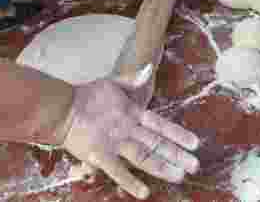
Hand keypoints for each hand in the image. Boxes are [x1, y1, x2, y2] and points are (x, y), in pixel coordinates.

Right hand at [60, 75, 200, 198]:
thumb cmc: (87, 96)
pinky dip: (130, 182)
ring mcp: (115, 142)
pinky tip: (144, 192)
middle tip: (196, 166)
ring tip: (180, 177)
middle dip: (177, 154)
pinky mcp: (100, 155)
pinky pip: (117, 171)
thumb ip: (133, 80)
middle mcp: (128, 128)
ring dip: (162, 167)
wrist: (63, 108)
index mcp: (132, 112)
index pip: (161, 124)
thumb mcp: (113, 83)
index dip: (179, 134)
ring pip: (143, 156)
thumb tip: (149, 69)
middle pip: (157, 143)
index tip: (196, 144)